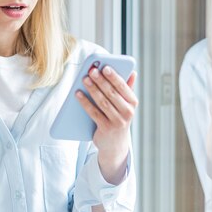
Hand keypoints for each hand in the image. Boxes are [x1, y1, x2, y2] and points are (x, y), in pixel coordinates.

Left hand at [77, 67, 137, 184]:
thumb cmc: (118, 118)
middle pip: (111, 93)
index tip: (105, 67)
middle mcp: (128, 112)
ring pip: (103, 102)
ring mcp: (117, 122)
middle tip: (91, 70)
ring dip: (92, 89)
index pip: (123, 87)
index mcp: (133, 103)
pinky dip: (85, 103)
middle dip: (101, 81)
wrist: (115, 145)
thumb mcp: (125, 104)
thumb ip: (127, 88)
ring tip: (84, 79)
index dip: (114, 76)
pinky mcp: (106, 129)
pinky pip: (94, 113)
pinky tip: (78, 94)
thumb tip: (133, 72)